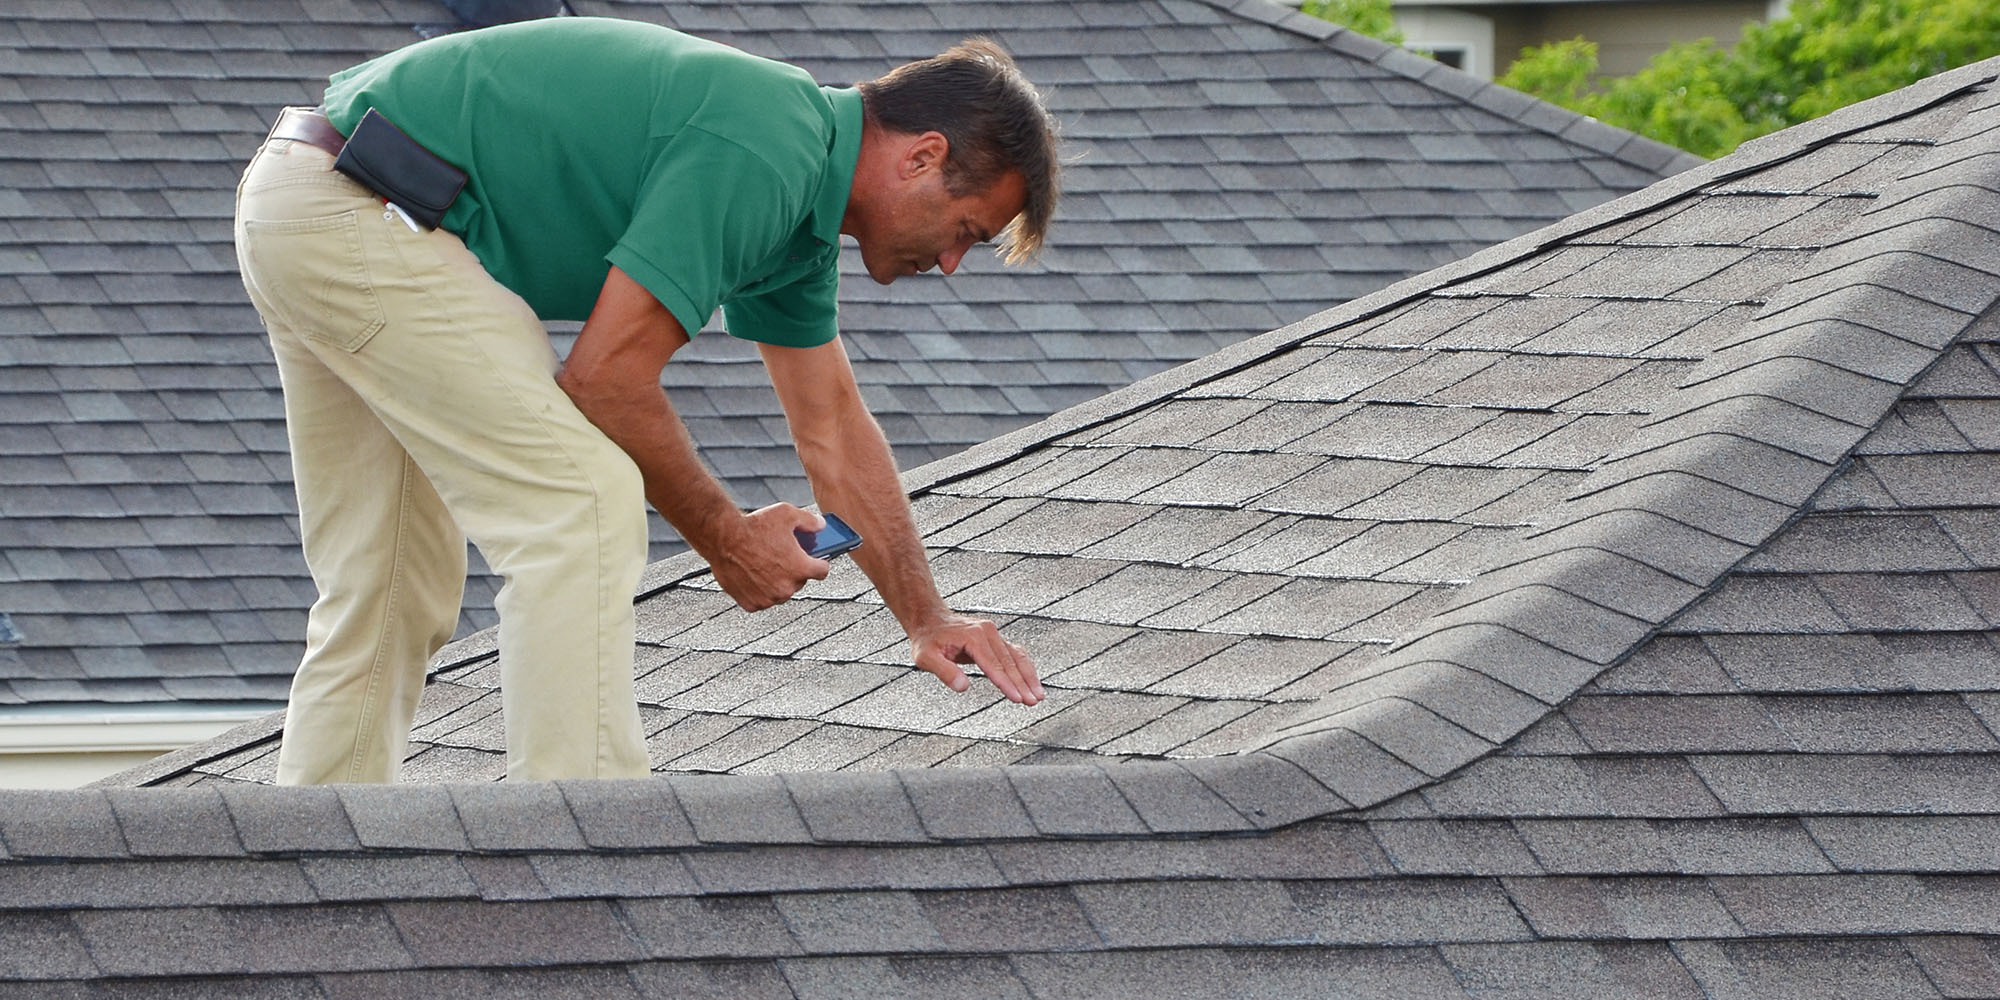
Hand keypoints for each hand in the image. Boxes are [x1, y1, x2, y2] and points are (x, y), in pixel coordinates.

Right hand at [709, 504, 829, 610]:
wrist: (722, 537)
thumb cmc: (752, 527)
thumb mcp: (787, 514)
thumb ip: (809, 521)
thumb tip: (820, 525)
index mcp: (800, 568)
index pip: (822, 571)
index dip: (819, 562)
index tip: (815, 559)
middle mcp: (786, 587)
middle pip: (800, 581)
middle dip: (794, 569)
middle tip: (782, 556)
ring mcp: (768, 598)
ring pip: (781, 592)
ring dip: (777, 581)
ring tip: (765, 563)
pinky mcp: (752, 603)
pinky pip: (762, 600)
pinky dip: (760, 591)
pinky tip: (754, 574)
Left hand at [911, 615, 1043, 704]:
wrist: (930, 619)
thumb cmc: (927, 639)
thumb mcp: (926, 657)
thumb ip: (944, 671)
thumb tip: (962, 686)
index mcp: (973, 636)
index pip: (994, 665)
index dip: (1007, 683)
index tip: (1017, 698)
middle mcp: (987, 632)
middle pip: (1009, 662)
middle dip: (1023, 683)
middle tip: (1032, 701)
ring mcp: (993, 634)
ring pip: (1017, 657)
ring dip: (1029, 676)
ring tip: (1038, 695)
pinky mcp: (995, 639)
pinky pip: (1014, 654)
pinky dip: (1025, 668)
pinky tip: (1031, 681)